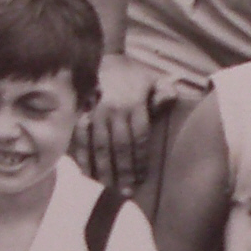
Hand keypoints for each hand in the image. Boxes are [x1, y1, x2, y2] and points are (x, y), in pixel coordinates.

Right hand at [90, 53, 163, 183]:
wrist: (102, 59)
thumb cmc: (132, 76)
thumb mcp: (152, 80)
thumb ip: (164, 91)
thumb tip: (170, 97)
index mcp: (134, 104)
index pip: (139, 138)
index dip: (140, 160)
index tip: (142, 178)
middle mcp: (114, 110)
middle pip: (119, 146)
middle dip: (123, 171)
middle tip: (126, 192)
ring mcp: (95, 112)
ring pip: (99, 145)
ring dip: (104, 169)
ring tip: (109, 188)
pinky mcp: (81, 113)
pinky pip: (80, 138)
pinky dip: (82, 157)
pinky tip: (87, 173)